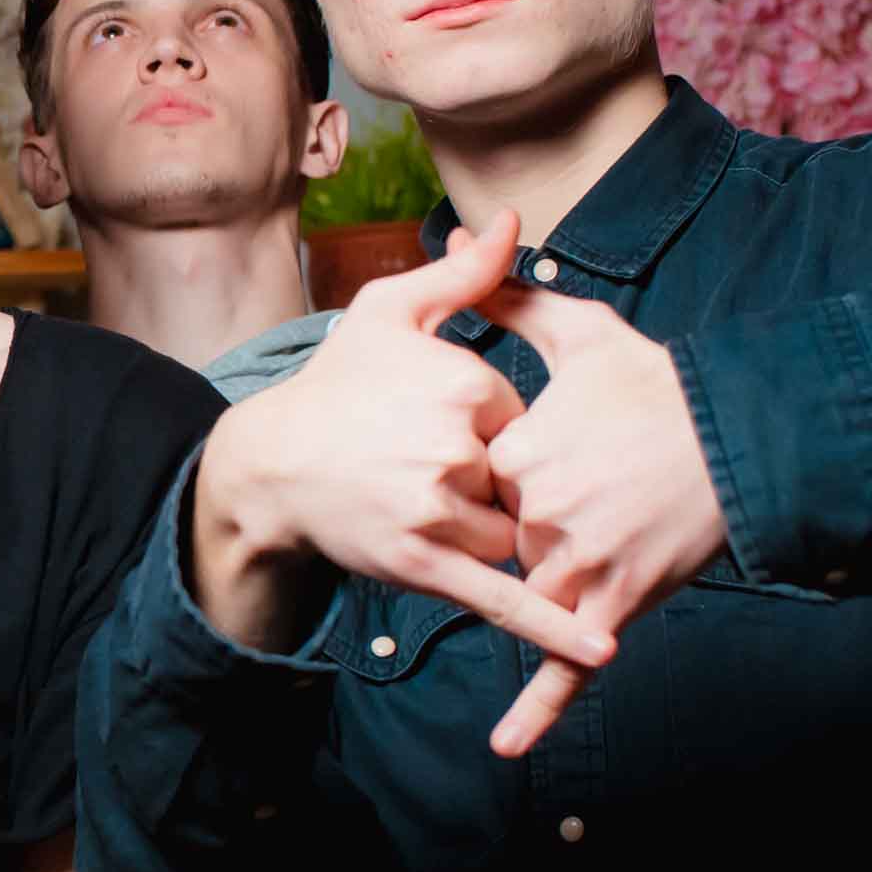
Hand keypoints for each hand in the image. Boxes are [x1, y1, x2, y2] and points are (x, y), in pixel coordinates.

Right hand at [193, 213, 612, 676]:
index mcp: (465, 385)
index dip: (504, 434)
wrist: (269, 464)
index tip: (452, 431)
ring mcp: (439, 511)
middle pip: (526, 482)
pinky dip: (555, 629)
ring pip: (512, 536)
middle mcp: (457, 449)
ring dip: (492, 535)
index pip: (530, 423)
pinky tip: (602, 650)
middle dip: (501, 489)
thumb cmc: (335, 385)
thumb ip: (462, 272)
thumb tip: (508, 221)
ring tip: (431, 515)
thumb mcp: (388, 312)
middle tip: (435, 479)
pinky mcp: (423, 566)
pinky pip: (503, 600)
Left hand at [468, 246, 726, 756]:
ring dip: (538, 582)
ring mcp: (577, 563)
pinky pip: (567, 665)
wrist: (746, 437)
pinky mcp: (614, 605)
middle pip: (500, 538)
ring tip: (563, 552)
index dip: (490, 470)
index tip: (527, 450)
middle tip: (580, 491)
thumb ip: (510, 298)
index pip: (470, 478)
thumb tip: (466, 248)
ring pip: (529, 590)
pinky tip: (506, 747)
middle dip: (522, 525)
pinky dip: (538, 709)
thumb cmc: (659, 384)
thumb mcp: (583, 330)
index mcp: (521, 450)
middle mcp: (541, 512)